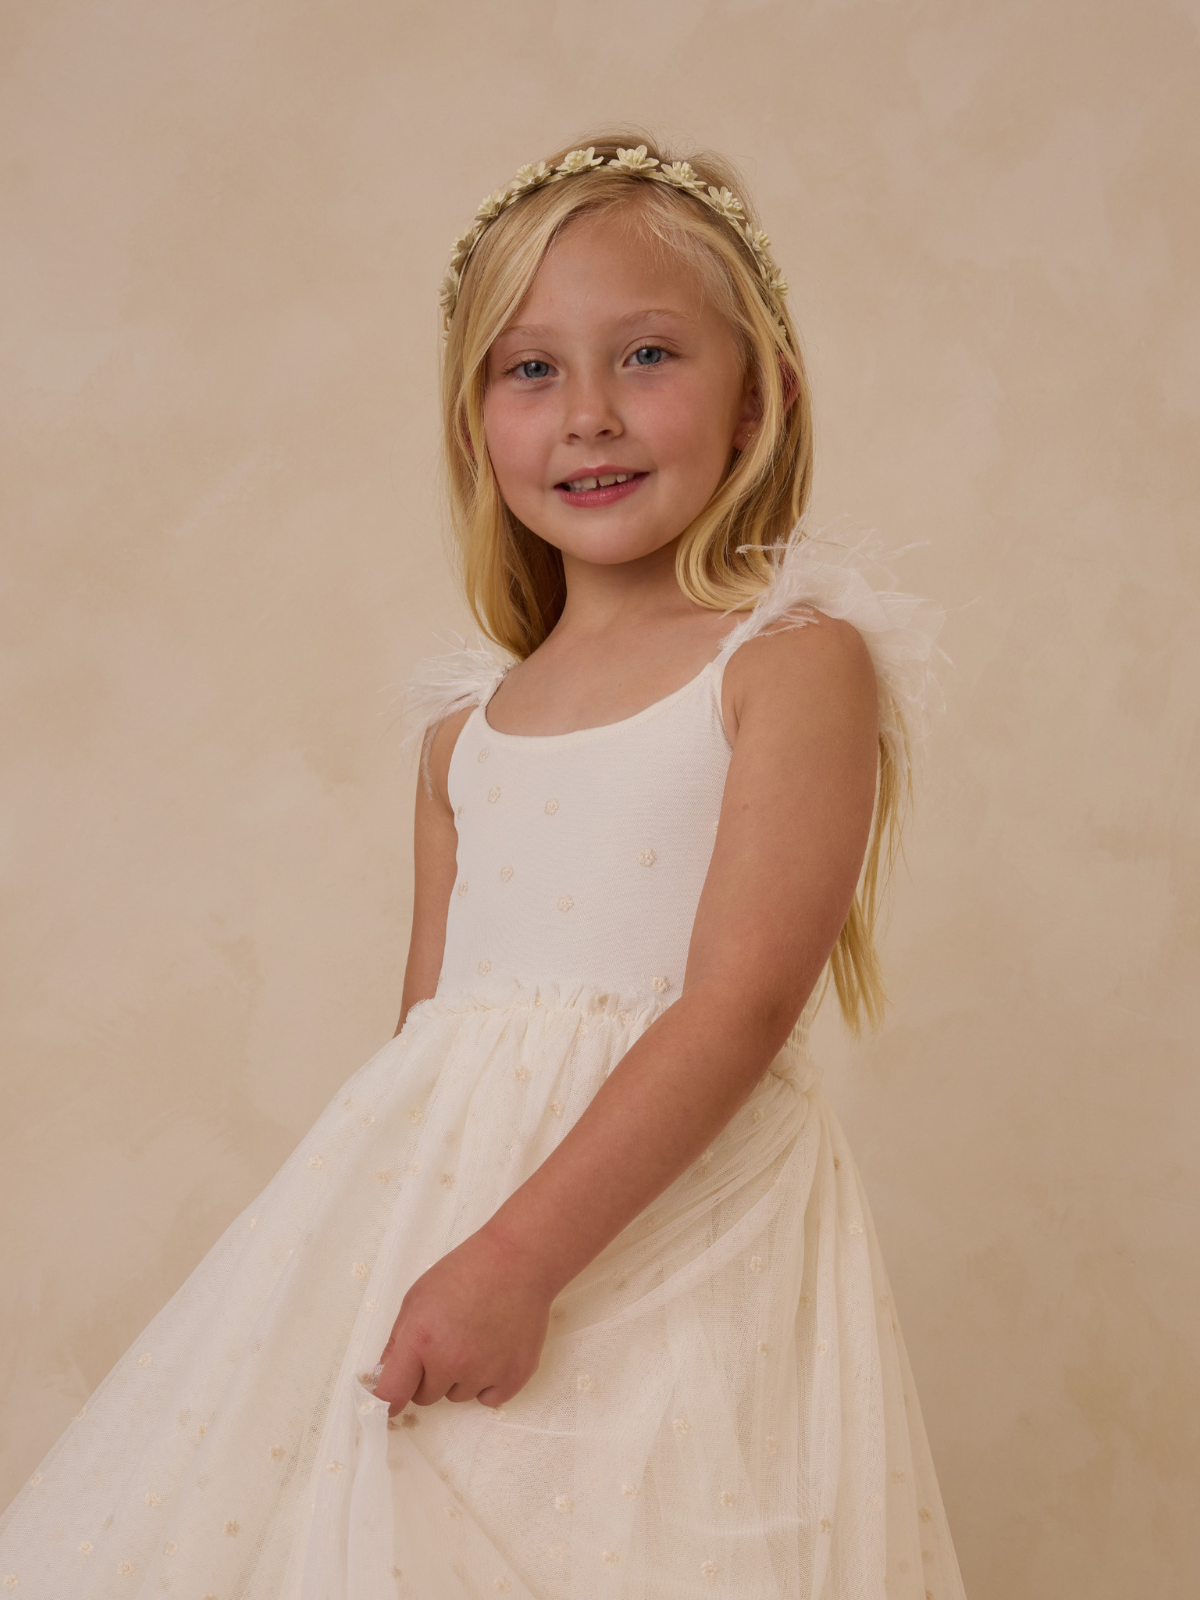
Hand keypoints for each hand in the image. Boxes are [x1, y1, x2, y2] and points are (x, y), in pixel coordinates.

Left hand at [374, 1225, 555, 1413]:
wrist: (518, 1260)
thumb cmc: (464, 1272)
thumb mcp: (417, 1296)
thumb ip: (398, 1341)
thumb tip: (387, 1375)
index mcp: (420, 1340)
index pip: (391, 1394)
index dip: (387, 1400)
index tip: (389, 1401)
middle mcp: (451, 1362)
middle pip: (425, 1396)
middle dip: (429, 1376)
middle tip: (447, 1342)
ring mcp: (485, 1373)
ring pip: (458, 1395)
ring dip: (460, 1377)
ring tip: (476, 1338)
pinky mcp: (514, 1377)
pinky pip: (489, 1398)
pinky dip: (489, 1382)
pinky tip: (495, 1351)